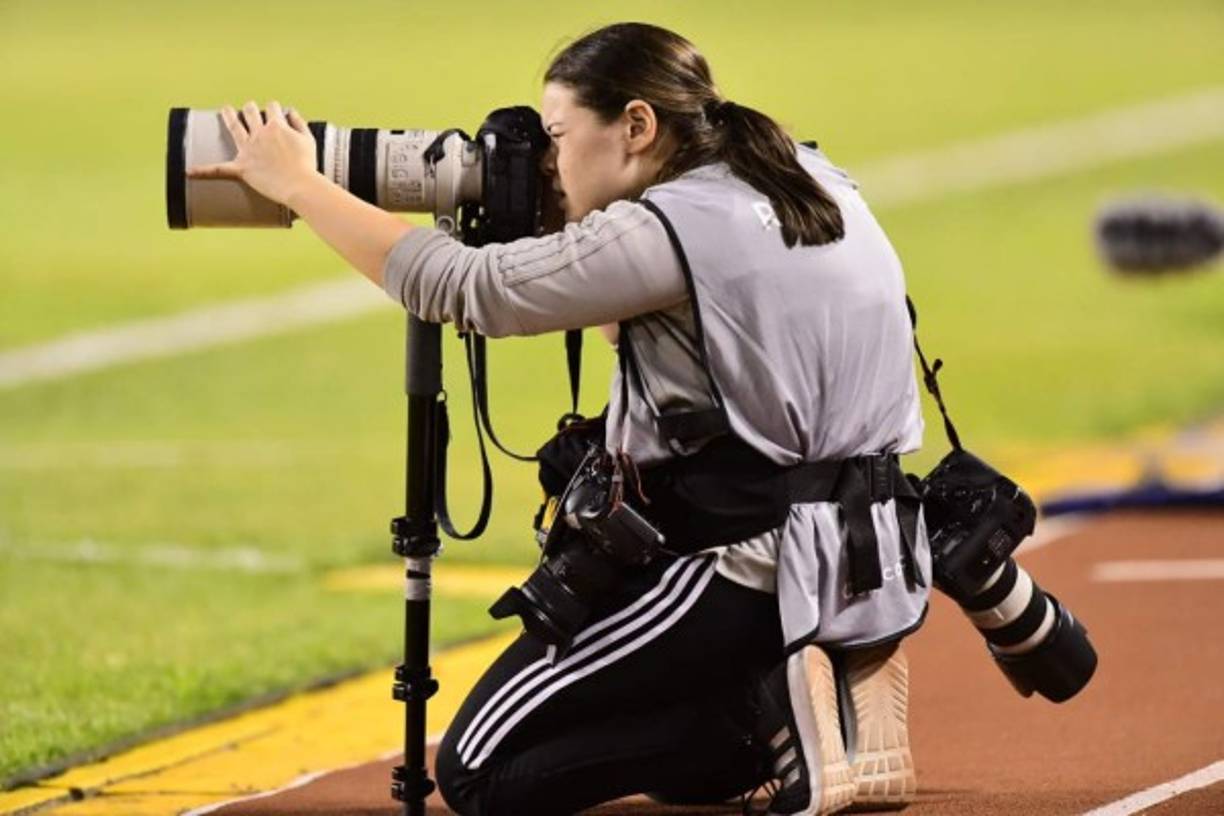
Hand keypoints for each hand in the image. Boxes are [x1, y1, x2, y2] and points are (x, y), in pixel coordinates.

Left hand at [187, 100, 317, 205]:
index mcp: (276, 126)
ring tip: (225, 110)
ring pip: (234, 126)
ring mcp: (249, 149)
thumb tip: (292, 112)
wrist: (300, 185)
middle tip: (250, 108)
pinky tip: (189, 171)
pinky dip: (204, 171)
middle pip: (251, 112)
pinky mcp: (242, 167)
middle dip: (251, 108)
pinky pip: (219, 169)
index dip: (274, 108)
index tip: (275, 111)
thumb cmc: (307, 165)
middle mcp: (260, 133)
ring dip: (229, 116)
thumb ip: (299, 123)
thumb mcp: (309, 140)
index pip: (272, 108)